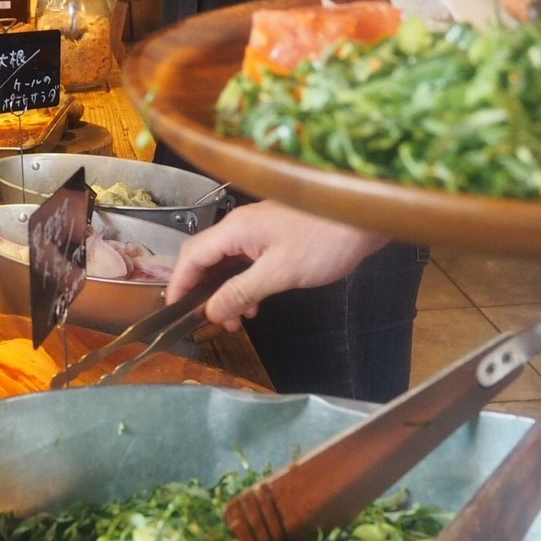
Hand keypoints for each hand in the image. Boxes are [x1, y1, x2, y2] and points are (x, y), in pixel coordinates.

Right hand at [166, 202, 387, 330]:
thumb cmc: (324, 241)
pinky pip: (246, 262)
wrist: (365, 218)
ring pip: (226, 262)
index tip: (174, 311)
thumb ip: (241, 292)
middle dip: (202, 291)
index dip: (179, 285)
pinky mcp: (274, 237)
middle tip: (209, 322)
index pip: (191, 256)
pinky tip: (256, 304)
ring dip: (225, 292)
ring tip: (237, 320)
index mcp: (235, 230)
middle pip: (205, 258)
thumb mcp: (280, 273)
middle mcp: (240, 226)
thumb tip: (211, 311)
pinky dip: (244, 285)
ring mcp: (258, 230)